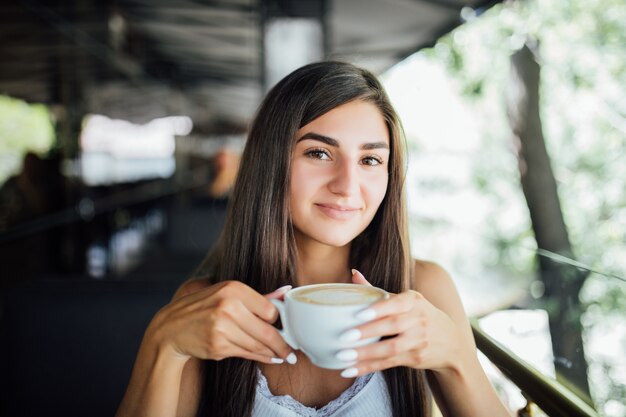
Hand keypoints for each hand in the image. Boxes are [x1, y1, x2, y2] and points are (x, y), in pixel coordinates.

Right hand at [146, 280, 293, 364]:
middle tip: (292, 351)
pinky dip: (259, 357)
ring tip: (282, 356)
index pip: (269, 309)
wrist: (171, 327)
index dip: (279, 321)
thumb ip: (258, 296)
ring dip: (272, 353)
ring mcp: (221, 328)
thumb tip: (286, 291)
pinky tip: (267, 357)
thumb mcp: (227, 293)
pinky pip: (246, 353)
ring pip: (258, 345)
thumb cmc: (203, 307)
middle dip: (283, 344)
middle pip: (267, 331)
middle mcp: (227, 307)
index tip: (288, 327)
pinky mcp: (217, 347)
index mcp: (233, 289)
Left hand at [338, 269, 462, 376]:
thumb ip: (378, 291)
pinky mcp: (416, 358)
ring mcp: (419, 341)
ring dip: (366, 354)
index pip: (396, 303)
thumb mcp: (406, 300)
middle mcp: (419, 319)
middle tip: (344, 336)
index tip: (359, 314)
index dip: (378, 309)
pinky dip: (369, 367)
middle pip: (392, 326)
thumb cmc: (418, 316)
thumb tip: (353, 273)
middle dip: (368, 332)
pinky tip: (351, 370)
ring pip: (390, 348)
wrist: (451, 343)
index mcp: (414, 300)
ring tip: (344, 356)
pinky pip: (389, 363)